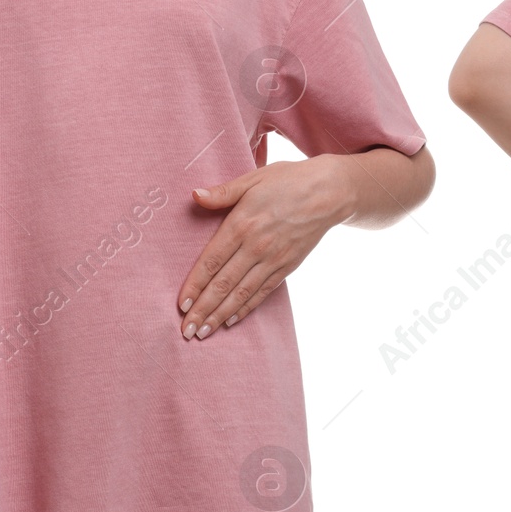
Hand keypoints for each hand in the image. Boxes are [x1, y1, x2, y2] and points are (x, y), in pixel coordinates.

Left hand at [178, 157, 353, 337]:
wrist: (330, 192)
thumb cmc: (288, 180)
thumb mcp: (253, 179)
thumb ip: (223, 192)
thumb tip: (194, 196)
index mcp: (242, 223)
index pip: (211, 262)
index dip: (194, 285)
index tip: (180, 304)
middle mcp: (256, 246)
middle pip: (223, 284)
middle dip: (202, 309)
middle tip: (186, 330)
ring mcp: (273, 259)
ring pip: (241, 294)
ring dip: (219, 315)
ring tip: (203, 333)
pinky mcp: (288, 267)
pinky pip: (263, 292)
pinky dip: (246, 309)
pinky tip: (230, 321)